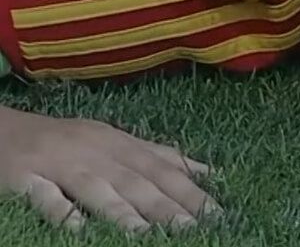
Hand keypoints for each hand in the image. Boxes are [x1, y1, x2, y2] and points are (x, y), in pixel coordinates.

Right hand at [0, 106, 219, 231]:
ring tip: (144, 233)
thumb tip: (207, 171)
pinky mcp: (26, 178)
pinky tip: (76, 230)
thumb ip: (161, 157)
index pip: (162, 170)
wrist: (6, 128)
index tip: (216, 212)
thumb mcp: (118, 142)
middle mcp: (96, 153)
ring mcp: (61, 165)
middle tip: (191, 228)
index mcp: (121, 146)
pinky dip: (60, 212)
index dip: (189, 191)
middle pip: (135, 181)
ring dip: (120, 210)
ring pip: (95, 189)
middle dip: (164, 204)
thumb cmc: (72, 140)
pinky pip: (44, 197)